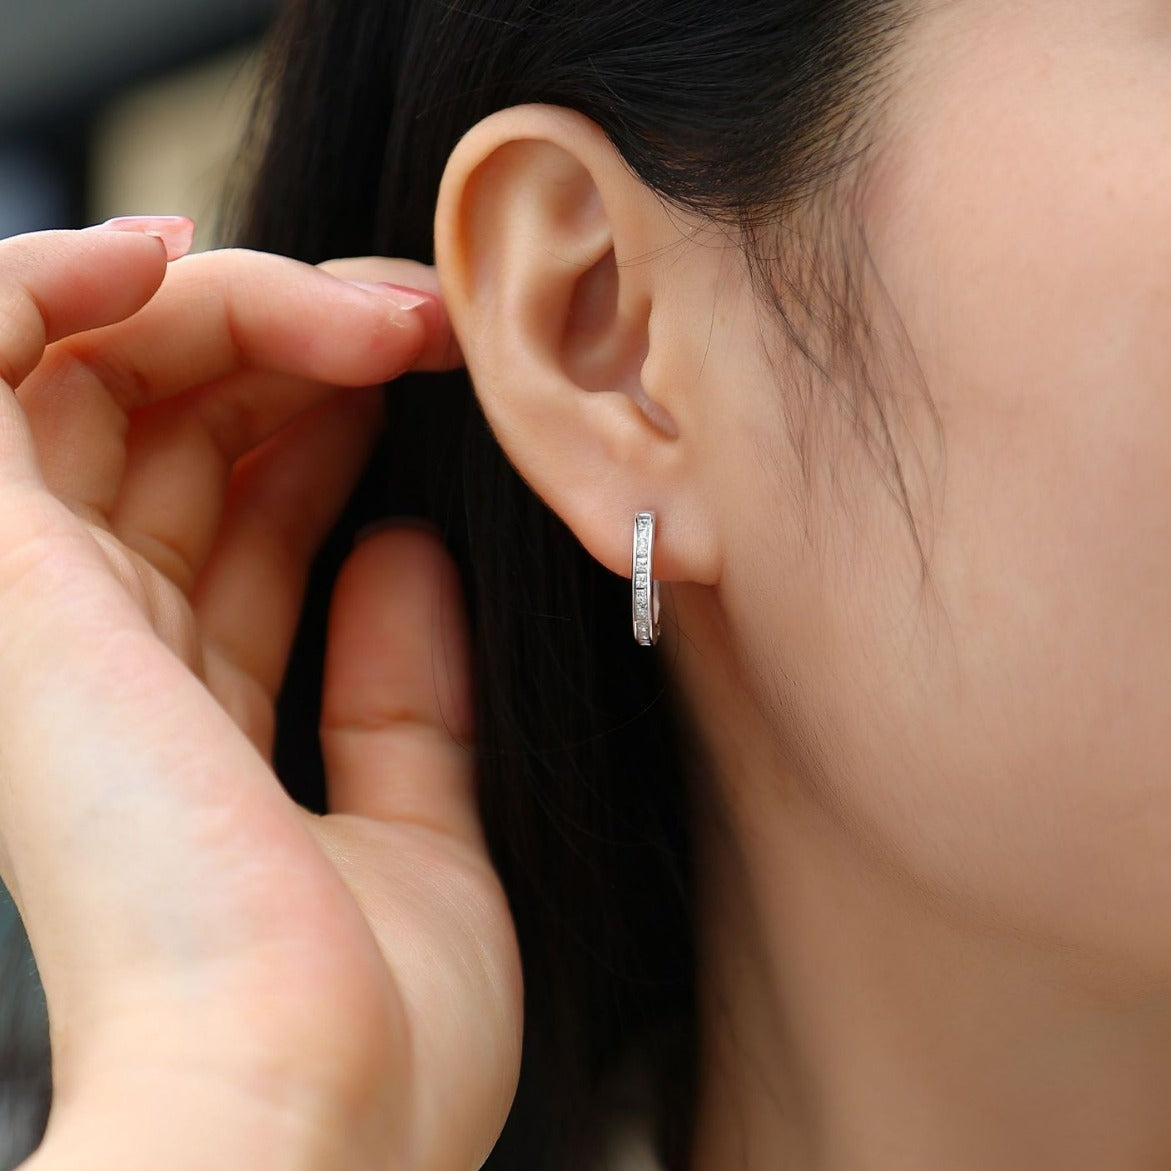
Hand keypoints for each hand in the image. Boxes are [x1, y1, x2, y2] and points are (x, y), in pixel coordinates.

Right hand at [0, 223, 521, 1170]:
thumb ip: (402, 700)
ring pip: (94, 381)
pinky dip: (59, 287)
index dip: (325, 434)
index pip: (236, 528)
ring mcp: (36, 609)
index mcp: (185, 727)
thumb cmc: (367, 1027)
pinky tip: (171, 257)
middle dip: (302, 354)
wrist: (306, 1116)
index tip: (431, 387)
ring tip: (372, 312)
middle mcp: (95, 661)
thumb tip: (402, 559)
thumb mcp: (416, 836)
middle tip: (424, 326)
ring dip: (235, 311)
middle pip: (171, 439)